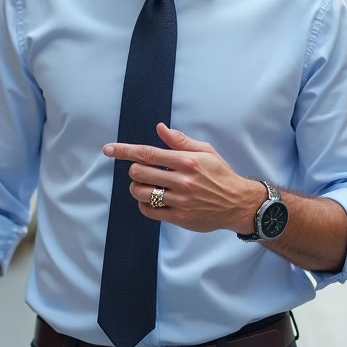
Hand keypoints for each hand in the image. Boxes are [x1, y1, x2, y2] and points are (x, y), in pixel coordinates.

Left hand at [104, 124, 264, 234]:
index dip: (124, 151)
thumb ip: (181, 141)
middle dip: (135, 170)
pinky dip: (144, 204)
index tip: (108, 149)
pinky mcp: (179, 217)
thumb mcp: (206, 151)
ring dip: (136, 187)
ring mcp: (179, 200)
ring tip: (144, 185)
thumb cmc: (220, 175)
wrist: (237, 203)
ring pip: (141, 192)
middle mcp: (182, 180)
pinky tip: (151, 199)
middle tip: (142, 171)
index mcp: (187, 161)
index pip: (148, 153)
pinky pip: (149, 211)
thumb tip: (160, 128)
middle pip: (139, 173)